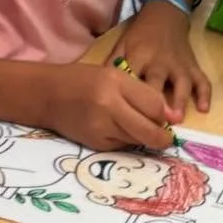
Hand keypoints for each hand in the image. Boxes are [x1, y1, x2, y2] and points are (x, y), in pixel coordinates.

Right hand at [42, 62, 175, 152]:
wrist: (48, 96)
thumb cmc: (85, 81)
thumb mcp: (115, 76)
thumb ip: (144, 94)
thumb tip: (174, 118)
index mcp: (116, 84)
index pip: (155, 106)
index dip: (164, 114)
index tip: (166, 117)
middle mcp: (108, 107)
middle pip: (150, 131)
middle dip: (162, 138)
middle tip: (166, 137)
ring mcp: (101, 129)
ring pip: (138, 140)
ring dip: (143, 137)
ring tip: (132, 125)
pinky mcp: (96, 145)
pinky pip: (123, 146)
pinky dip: (126, 140)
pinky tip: (115, 130)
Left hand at [108, 0, 210, 118]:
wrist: (165, 14)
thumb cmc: (140, 35)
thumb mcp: (121, 45)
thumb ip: (112, 65)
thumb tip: (98, 89)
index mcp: (139, 56)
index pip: (132, 79)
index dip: (129, 97)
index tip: (126, 116)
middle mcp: (160, 61)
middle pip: (157, 83)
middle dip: (156, 102)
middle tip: (154, 124)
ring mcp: (179, 64)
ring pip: (182, 83)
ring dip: (180, 100)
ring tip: (177, 120)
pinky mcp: (193, 66)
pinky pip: (202, 80)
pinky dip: (205, 94)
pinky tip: (204, 110)